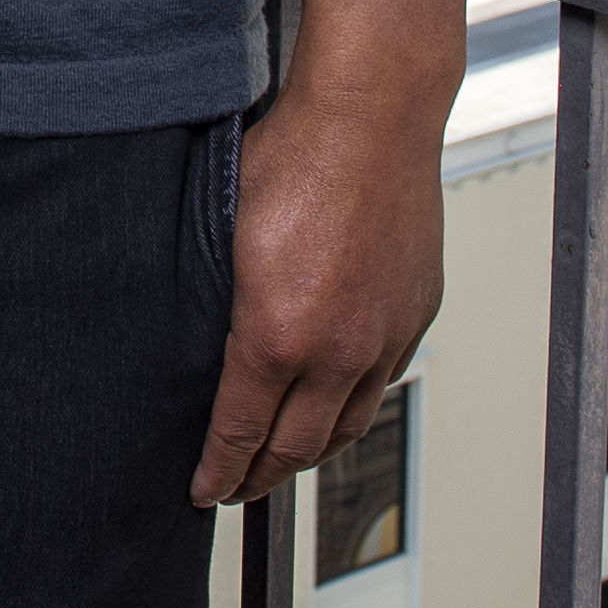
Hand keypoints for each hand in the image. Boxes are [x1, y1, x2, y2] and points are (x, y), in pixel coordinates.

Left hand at [191, 0, 469, 505]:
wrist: (372, 117)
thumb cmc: (292, 158)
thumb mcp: (219, 236)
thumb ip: (212, 307)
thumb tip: (192, 349)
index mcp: (276, 336)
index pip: (241, 433)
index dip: (219, 471)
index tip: (204, 491)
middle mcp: (337, 350)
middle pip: (297, 448)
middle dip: (260, 476)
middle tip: (236, 486)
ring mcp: (383, 337)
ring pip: (346, 427)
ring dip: (310, 452)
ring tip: (282, 460)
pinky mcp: (415, 316)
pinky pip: (381, 385)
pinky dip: (352, 408)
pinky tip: (332, 405)